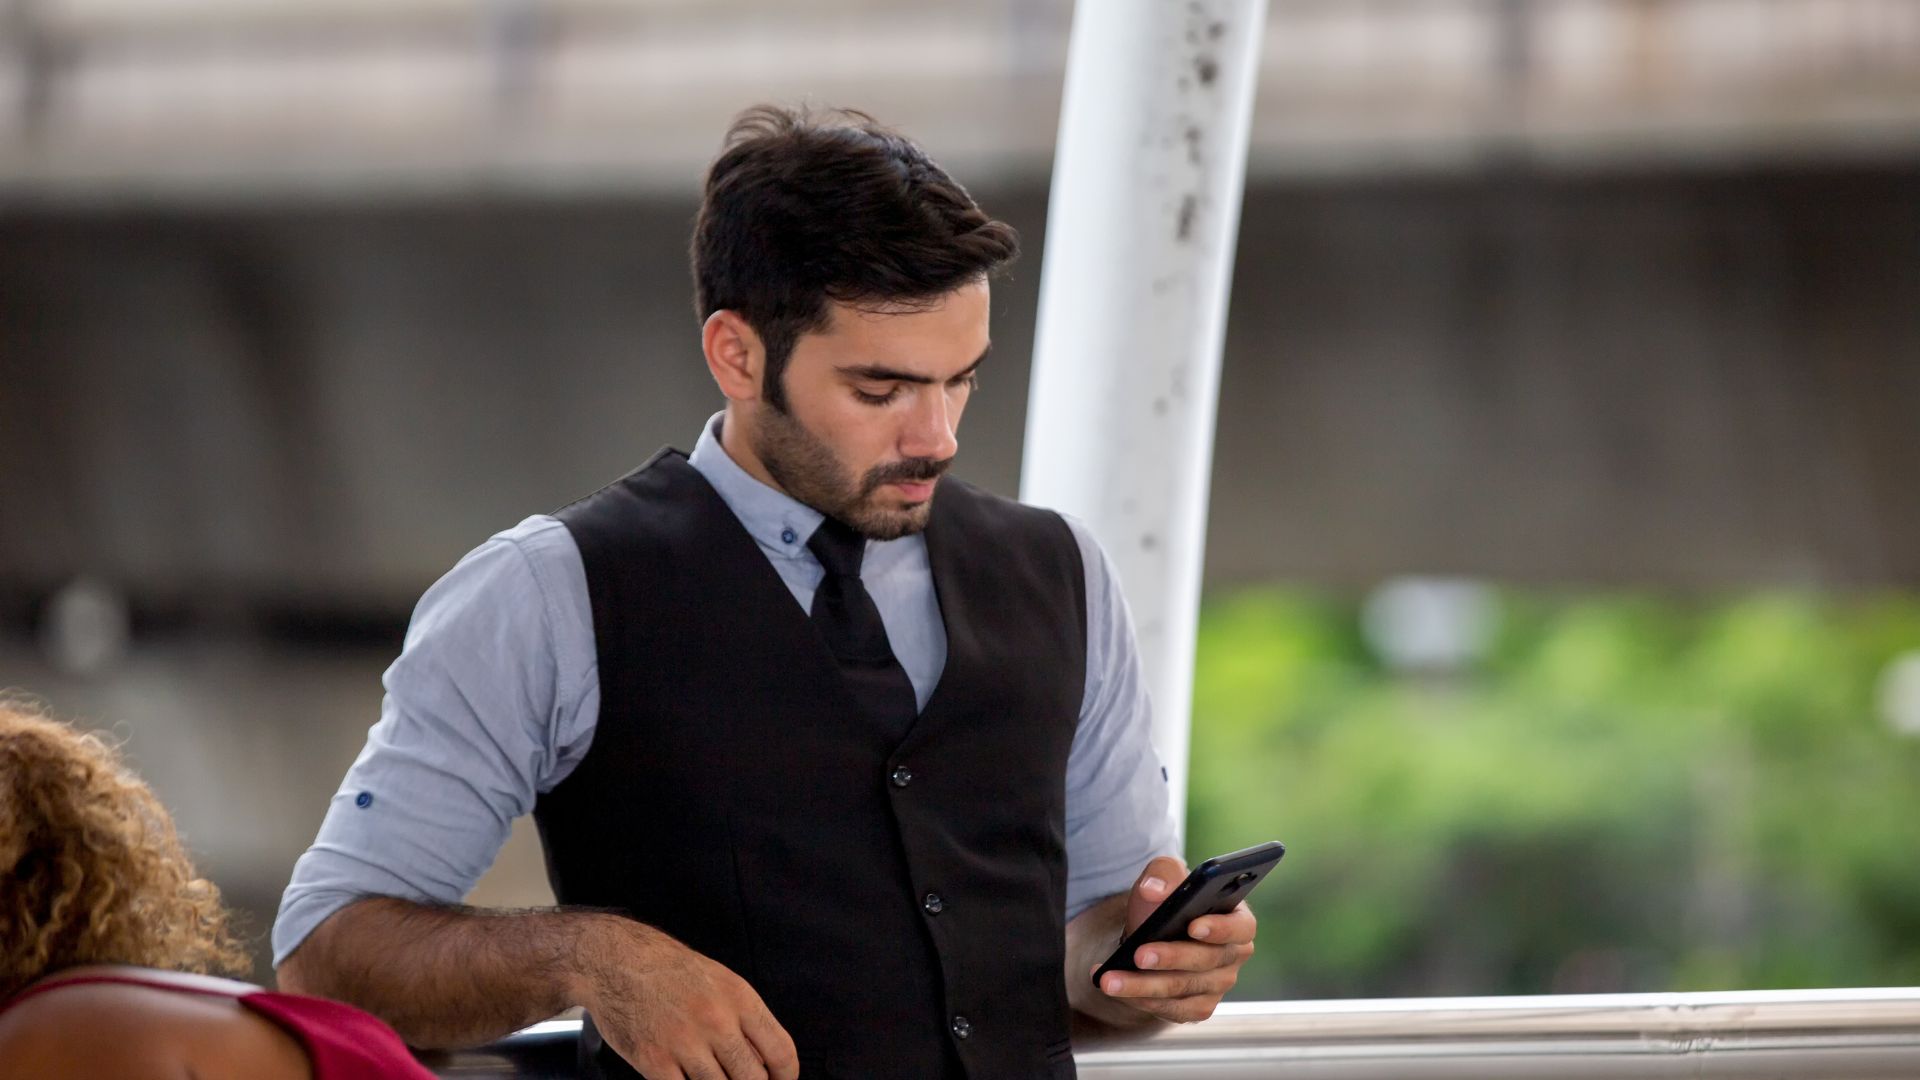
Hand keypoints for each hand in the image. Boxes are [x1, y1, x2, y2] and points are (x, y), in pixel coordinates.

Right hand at [574, 917, 798, 1079]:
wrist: (615, 960)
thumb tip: (766, 1061)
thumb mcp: (721, 981)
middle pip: (753, 1079)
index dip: (787, 1078)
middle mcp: (716, 1021)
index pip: (781, 1051)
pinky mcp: (654, 1061)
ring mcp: (684, 1043)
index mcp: (739, 999)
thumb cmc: (669, 970)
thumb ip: (745, 1019)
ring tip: (714, 1078)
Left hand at [1091, 856, 1256, 1023]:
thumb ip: (1162, 873)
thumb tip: (1153, 890)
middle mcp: (1232, 955)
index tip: (1193, 926)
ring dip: (1143, 986)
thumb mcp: (1163, 876)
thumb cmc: (1165, 901)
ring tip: (1110, 979)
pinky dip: (1141, 1000)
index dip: (1220, 929)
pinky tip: (1118, 989)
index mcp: (1237, 919)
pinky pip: (1172, 1010)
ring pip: (1182, 989)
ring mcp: (1218, 985)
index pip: (1241, 927)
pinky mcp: (1198, 1007)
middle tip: (1139, 955)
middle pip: (1206, 961)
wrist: (1149, 933)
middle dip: (1169, 958)